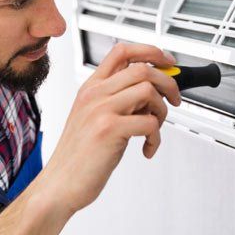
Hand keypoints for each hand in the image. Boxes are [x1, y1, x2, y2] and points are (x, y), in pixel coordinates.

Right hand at [40, 43, 179, 212]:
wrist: (59, 183)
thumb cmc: (78, 155)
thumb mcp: (92, 117)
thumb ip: (117, 100)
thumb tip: (151, 91)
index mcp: (91, 87)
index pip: (122, 51)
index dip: (151, 52)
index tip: (167, 63)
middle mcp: (95, 94)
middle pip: (142, 68)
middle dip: (168, 82)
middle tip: (174, 99)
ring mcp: (101, 110)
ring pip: (149, 91)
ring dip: (162, 111)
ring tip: (154, 128)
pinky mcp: (109, 130)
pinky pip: (149, 122)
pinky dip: (156, 137)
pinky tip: (146, 148)